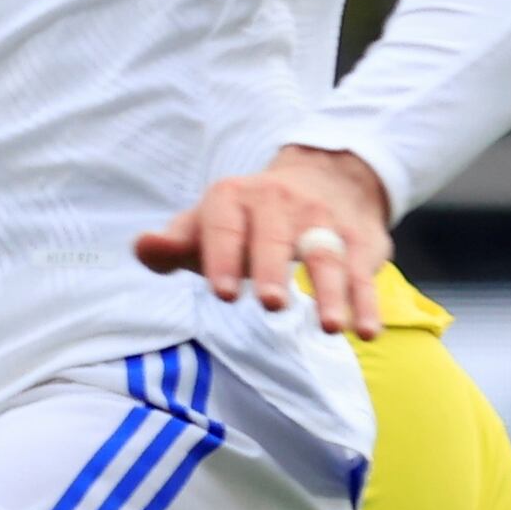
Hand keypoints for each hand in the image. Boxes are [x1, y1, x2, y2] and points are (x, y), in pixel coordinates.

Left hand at [135, 145, 393, 338]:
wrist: (320, 177)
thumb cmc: (246, 220)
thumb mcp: (206, 223)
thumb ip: (172, 242)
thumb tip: (144, 246)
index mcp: (233, 198)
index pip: (224, 226)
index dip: (223, 258)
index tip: (222, 294)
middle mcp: (280, 202)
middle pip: (276, 238)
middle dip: (273, 270)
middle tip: (271, 304)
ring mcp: (323, 220)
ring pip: (326, 255)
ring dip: (329, 291)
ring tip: (330, 327)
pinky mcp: (358, 240)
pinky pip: (361, 273)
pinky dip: (366, 303)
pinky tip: (366, 331)